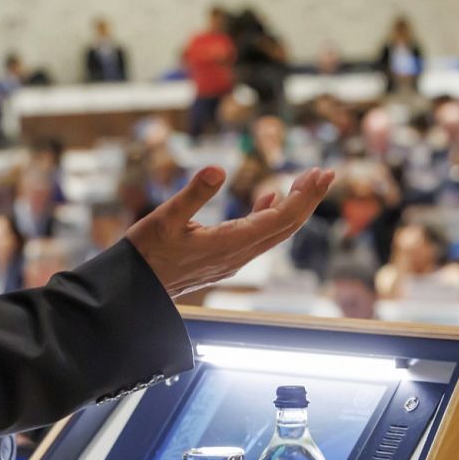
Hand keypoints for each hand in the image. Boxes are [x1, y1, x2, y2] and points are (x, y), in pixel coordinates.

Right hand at [127, 166, 335, 297]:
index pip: (280, 219)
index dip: (304, 196)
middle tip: (325, 172)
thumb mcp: (164, 218)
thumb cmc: (145, 254)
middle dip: (307, 198)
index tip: (321, 174)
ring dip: (292, 207)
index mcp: (229, 243)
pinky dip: (270, 215)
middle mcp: (238, 255)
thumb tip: (217, 168)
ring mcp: (232, 260)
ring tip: (305, 181)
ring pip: (274, 233)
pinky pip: (258, 237)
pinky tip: (269, 199)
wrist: (134, 291)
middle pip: (285, 227)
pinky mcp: (223, 260)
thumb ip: (193, 193)